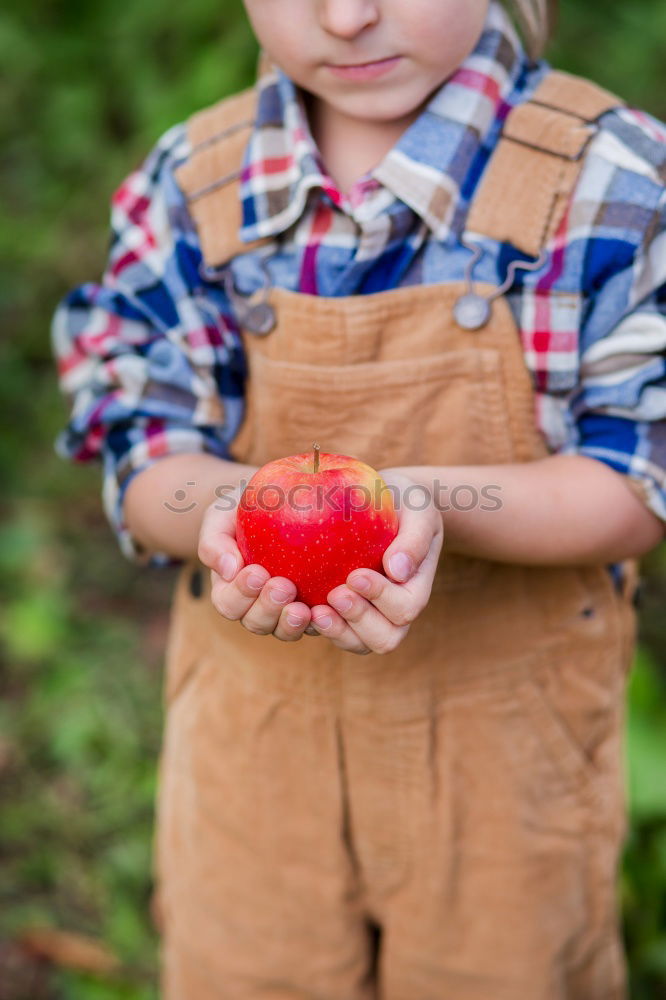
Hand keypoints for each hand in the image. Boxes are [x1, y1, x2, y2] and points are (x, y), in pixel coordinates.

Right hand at [197, 484, 313, 641]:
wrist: (282, 502)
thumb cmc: (245, 509)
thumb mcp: (222, 516)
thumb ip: (215, 542)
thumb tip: (227, 570)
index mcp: (231, 589)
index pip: (229, 602)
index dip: (241, 593)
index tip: (258, 572)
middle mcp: (256, 606)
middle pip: (256, 622)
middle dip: (268, 608)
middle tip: (284, 586)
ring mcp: (286, 610)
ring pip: (284, 631)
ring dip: (291, 623)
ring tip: (302, 608)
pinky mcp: (314, 609)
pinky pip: (318, 623)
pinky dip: (322, 620)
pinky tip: (329, 607)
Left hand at [309, 470, 443, 654]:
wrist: (380, 497)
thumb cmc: (403, 500)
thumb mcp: (418, 507)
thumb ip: (415, 537)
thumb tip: (397, 571)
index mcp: (413, 588)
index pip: (404, 609)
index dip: (382, 598)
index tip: (356, 574)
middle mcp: (390, 610)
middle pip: (382, 639)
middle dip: (358, 621)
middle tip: (335, 594)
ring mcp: (362, 613)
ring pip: (353, 642)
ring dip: (332, 631)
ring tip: (307, 609)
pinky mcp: (334, 608)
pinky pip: (323, 629)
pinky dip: (304, 623)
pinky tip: (288, 600)